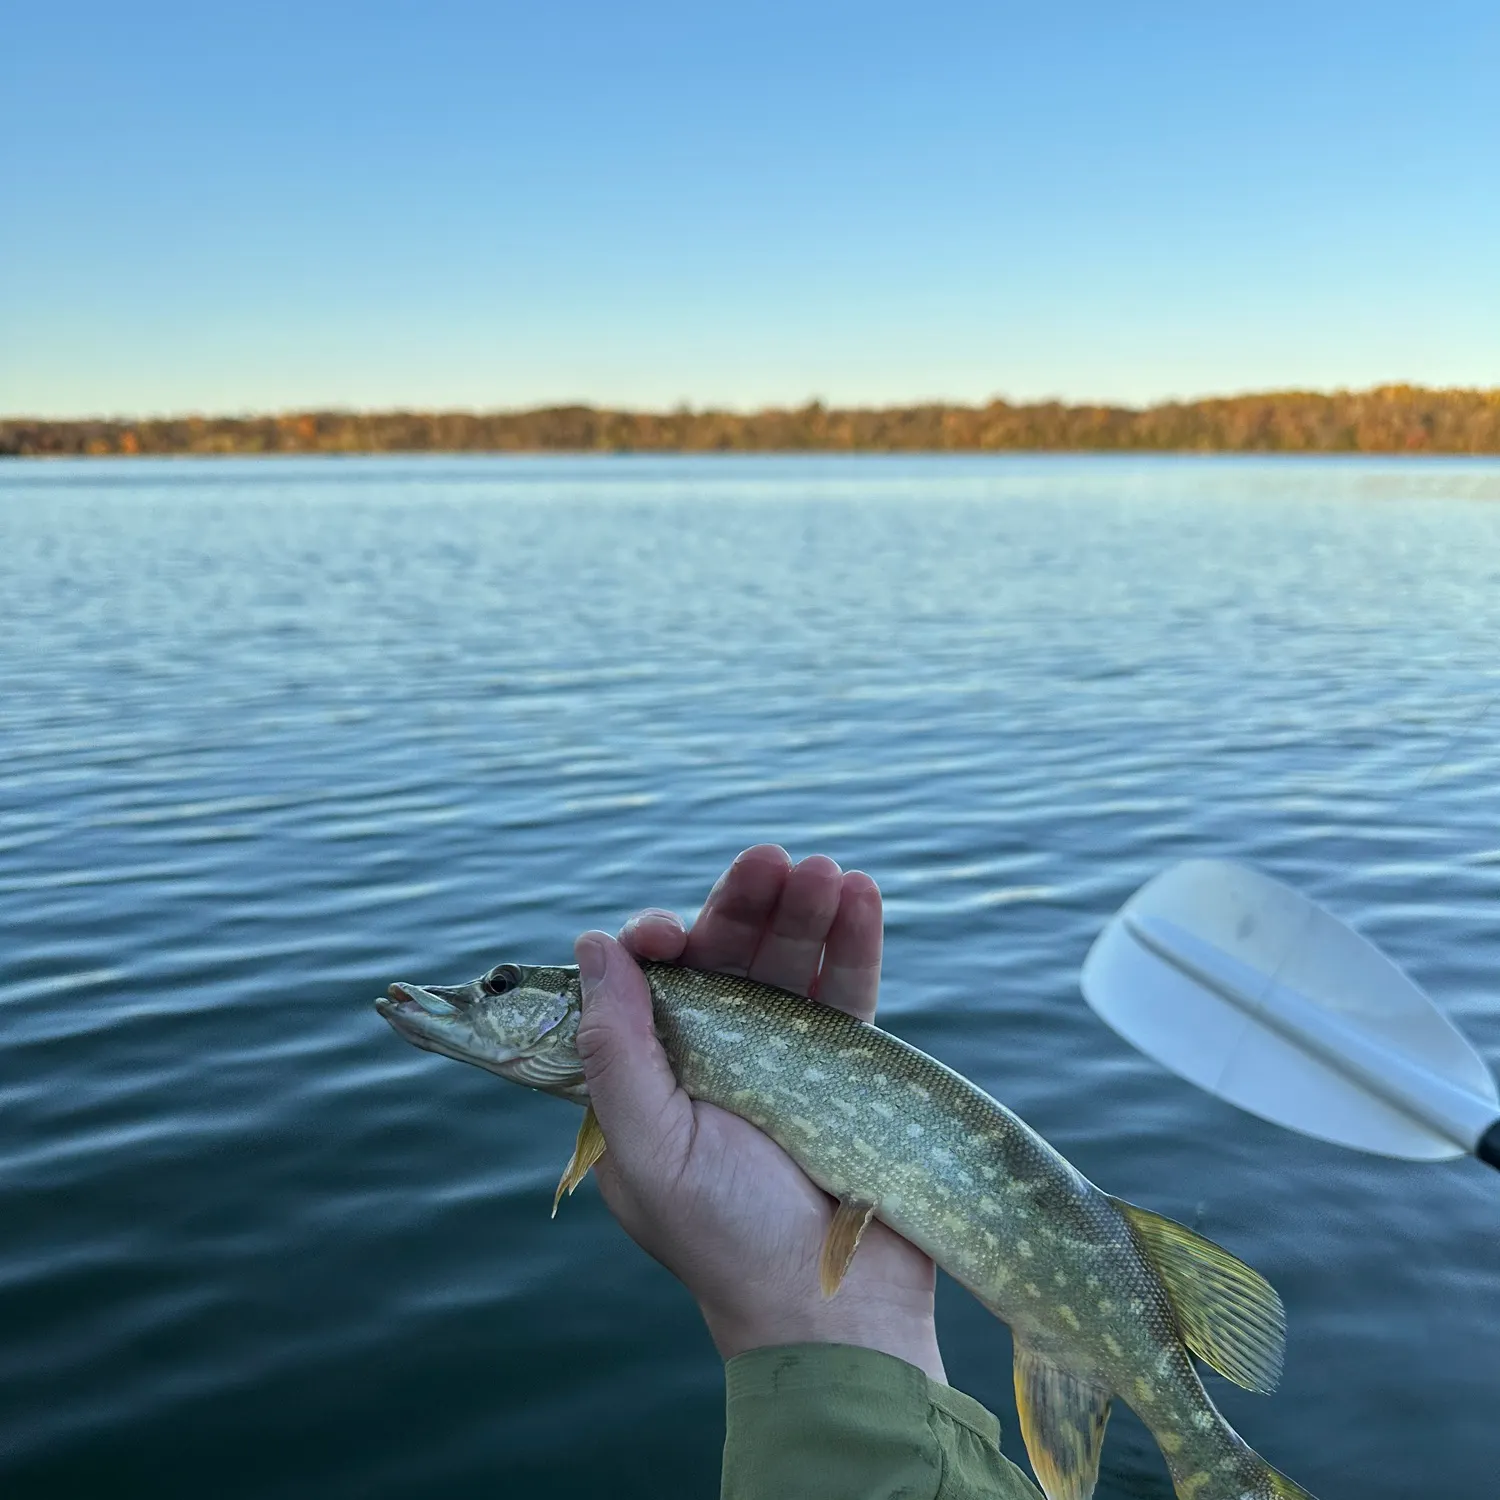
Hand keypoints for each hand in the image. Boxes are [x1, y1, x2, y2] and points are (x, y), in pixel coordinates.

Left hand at [573, 845, 943, 1379]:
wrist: (835, 1318)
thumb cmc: (727, 1243)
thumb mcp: (648, 1150)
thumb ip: (615, 1051)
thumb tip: (590, 948)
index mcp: (653, 1081)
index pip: (650, 988)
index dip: (659, 946)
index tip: (672, 929)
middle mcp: (716, 1061)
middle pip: (725, 961)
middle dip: (744, 907)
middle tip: (771, 860)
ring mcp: (785, 1062)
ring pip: (788, 966)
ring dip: (805, 912)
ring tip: (829, 871)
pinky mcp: (848, 1070)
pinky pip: (847, 994)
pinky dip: (853, 944)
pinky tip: (862, 895)